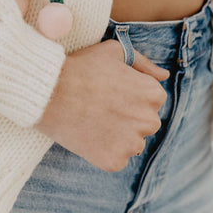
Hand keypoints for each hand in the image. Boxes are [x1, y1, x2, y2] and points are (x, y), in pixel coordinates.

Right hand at [34, 38, 169, 171]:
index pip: (151, 99)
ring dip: (117, 135)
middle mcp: (149, 121)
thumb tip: (164, 75)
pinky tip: (87, 134)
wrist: (48, 92)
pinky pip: (115, 158)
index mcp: (152, 94)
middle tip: (99, 105)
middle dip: (127, 116)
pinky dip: (103, 150)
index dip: (129, 94)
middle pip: (144, 123)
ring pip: (131, 142)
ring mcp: (132, 144)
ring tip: (92, 119)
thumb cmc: (81, 67)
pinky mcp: (114, 161)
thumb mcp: (113, 52)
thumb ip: (143, 62)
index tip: (109, 91)